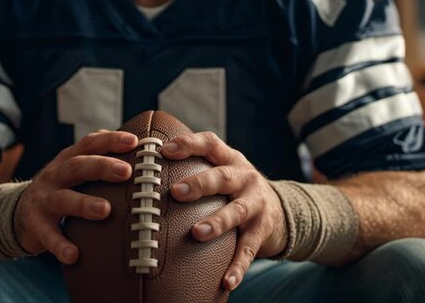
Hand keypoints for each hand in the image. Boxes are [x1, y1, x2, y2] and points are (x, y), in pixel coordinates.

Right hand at [14, 130, 137, 263]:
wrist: (19, 212)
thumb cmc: (61, 188)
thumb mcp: (75, 170)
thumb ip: (99, 159)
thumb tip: (140, 149)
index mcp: (68, 159)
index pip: (89, 144)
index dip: (110, 140)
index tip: (133, 142)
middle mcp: (54, 176)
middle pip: (77, 167)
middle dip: (101, 167)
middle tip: (126, 172)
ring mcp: (43, 200)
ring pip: (63, 199)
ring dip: (84, 204)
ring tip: (105, 210)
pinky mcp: (35, 225)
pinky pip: (48, 236)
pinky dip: (60, 245)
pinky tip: (74, 255)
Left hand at [161, 132, 287, 290]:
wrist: (279, 209)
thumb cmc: (234, 187)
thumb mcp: (221, 169)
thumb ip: (194, 165)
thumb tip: (144, 168)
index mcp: (230, 159)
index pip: (210, 143)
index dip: (189, 144)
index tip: (165, 150)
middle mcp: (245, 178)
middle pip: (223, 177)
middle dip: (200, 184)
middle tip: (176, 192)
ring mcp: (256, 204)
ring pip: (237, 212)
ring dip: (218, 222)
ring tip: (197, 233)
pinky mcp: (262, 231)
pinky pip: (249, 250)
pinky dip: (238, 266)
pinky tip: (226, 281)